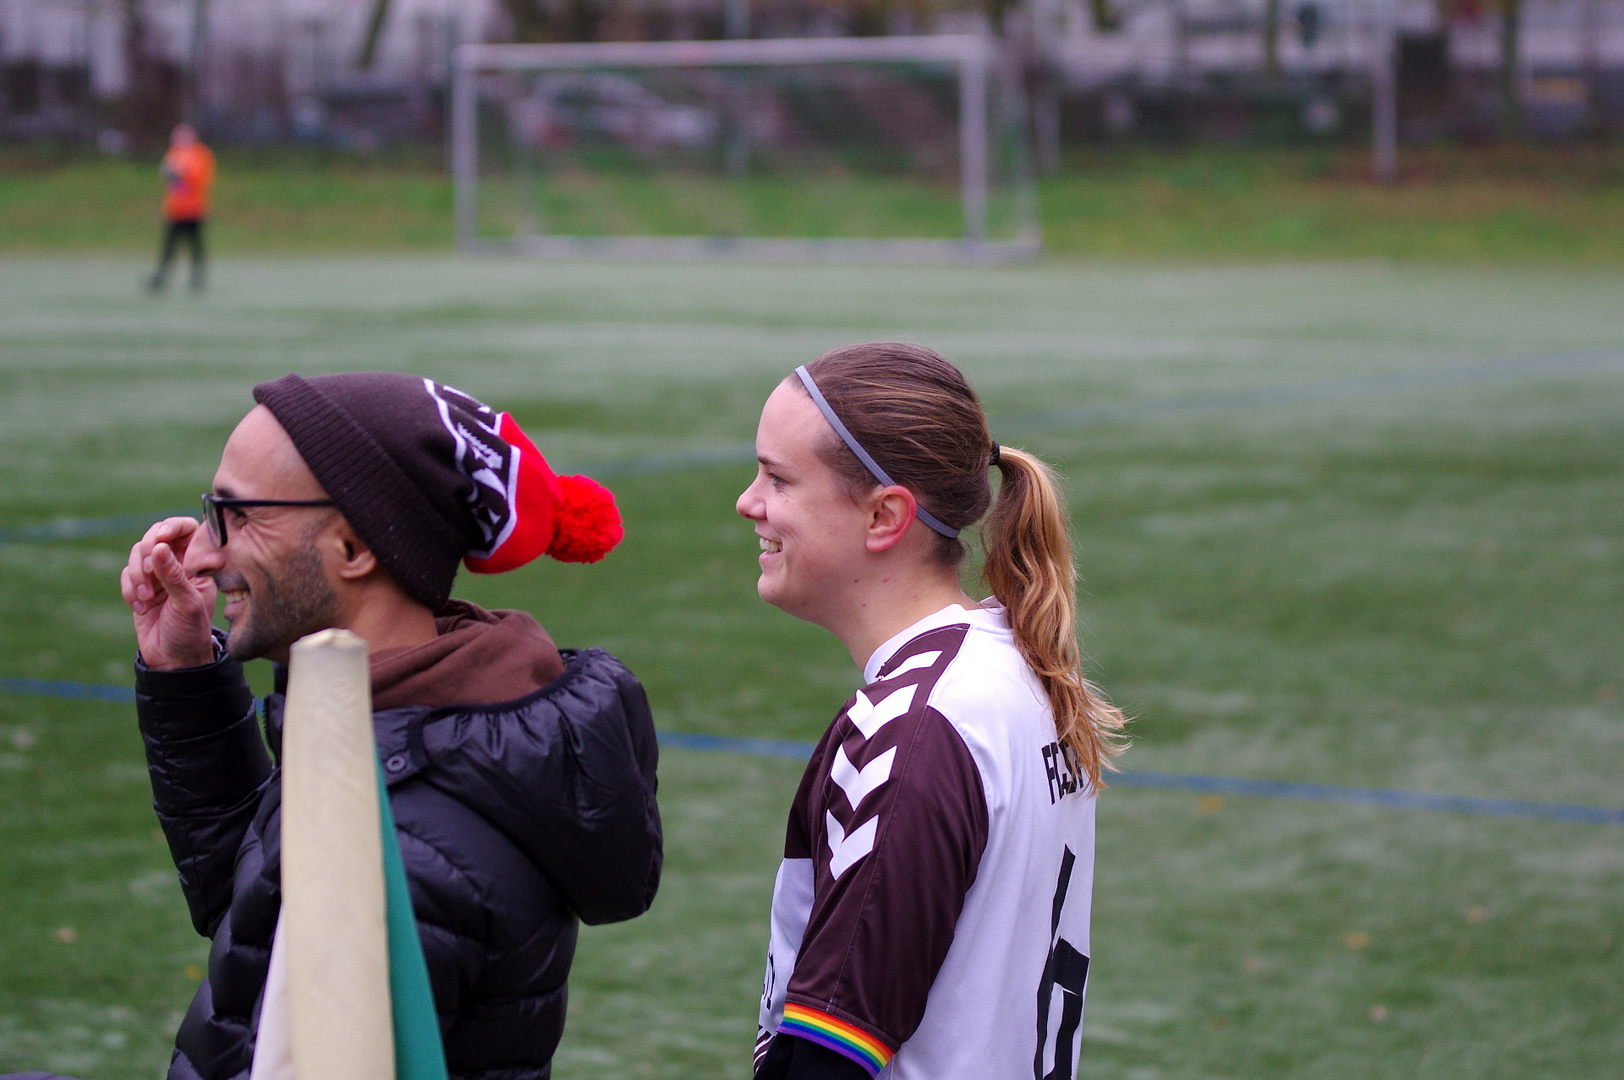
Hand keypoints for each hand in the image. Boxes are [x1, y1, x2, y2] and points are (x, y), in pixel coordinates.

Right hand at [120, 516, 218, 669]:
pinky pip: (126, 573)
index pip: (187, 528)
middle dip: (147, 553)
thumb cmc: (190, 632)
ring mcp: (158, 574)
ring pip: (137, 553)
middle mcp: (179, 563)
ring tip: (146, 598)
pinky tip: (140, 607)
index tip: (161, 540)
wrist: (172, 659)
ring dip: (137, 575)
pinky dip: (129, 588)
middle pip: (155, 535)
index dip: (171, 527)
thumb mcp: (187, 603)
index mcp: (198, 562)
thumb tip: (159, 547)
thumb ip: (173, 576)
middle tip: (150, 575)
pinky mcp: (140, 586)